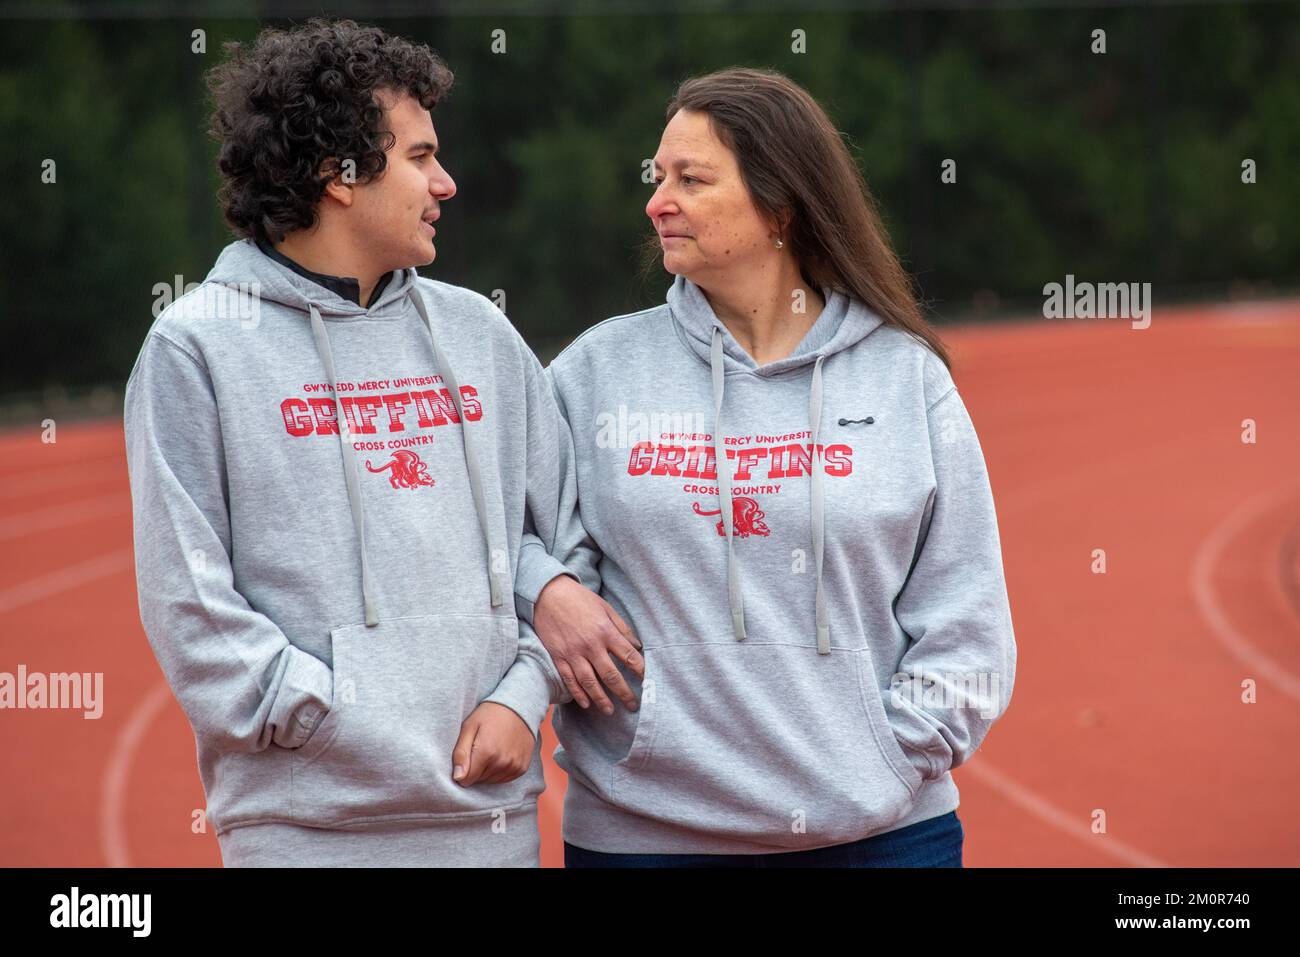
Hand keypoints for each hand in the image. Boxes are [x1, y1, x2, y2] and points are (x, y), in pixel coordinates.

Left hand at [451, 701, 534, 786]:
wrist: (519, 707)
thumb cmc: (490, 714)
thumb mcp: (469, 726)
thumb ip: (460, 753)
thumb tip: (457, 777)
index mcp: (486, 752)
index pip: (466, 780)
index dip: (462, 771)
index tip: (467, 755)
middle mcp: (502, 762)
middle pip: (479, 780)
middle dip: (475, 769)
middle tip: (480, 747)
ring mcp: (514, 766)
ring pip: (491, 781)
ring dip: (488, 770)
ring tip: (491, 749)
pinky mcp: (522, 768)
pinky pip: (504, 779)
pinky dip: (500, 770)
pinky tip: (501, 754)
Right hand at [533, 574, 643, 714]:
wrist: (548, 594)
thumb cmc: (579, 599)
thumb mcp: (605, 608)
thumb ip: (622, 628)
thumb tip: (637, 646)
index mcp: (605, 631)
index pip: (629, 656)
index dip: (640, 671)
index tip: (647, 681)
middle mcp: (591, 645)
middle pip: (611, 675)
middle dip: (624, 693)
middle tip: (633, 705)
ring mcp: (573, 653)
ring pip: (590, 682)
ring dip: (601, 699)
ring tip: (610, 711)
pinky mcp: (558, 656)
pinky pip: (569, 680)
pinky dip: (578, 694)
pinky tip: (586, 704)